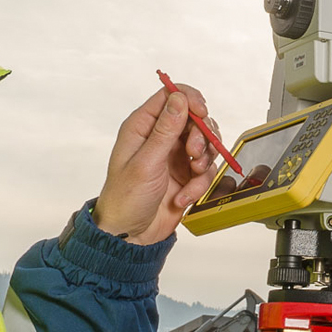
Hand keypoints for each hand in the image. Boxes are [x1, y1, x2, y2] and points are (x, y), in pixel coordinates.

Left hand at [92, 84, 220, 243]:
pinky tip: (184, 196)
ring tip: (191, 177)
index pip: (171, 96)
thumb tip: (179, 98)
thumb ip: (165, 129)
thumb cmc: (126, 199)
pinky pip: (206, 169)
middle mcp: (160, 137)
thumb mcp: (146, 162)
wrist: (131, 234)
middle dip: (200, 137)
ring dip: (203, 162)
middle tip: (194, 155)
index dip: (190, 100)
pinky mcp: (186, 173)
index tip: (202, 114)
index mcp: (142, 126)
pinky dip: (200, 183)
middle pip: (194, 119)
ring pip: (205, 143)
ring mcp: (175, 155)